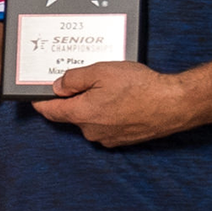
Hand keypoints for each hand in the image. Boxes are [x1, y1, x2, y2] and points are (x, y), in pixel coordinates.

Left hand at [31, 62, 195, 146]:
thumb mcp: (101, 72)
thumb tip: (57, 87)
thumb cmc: (140, 87)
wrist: (175, 104)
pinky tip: (123, 100)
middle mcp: (91, 131)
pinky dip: (110, 113)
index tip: (36, 95)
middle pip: (71, 114)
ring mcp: (108, 138)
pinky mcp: (123, 139)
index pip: (50, 111)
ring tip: (111, 88)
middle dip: (74, 99)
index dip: (41, 101)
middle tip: (86, 81)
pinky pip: (107, 124)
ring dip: (94, 105)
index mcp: (81, 114)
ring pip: (91, 119)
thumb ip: (73, 79)